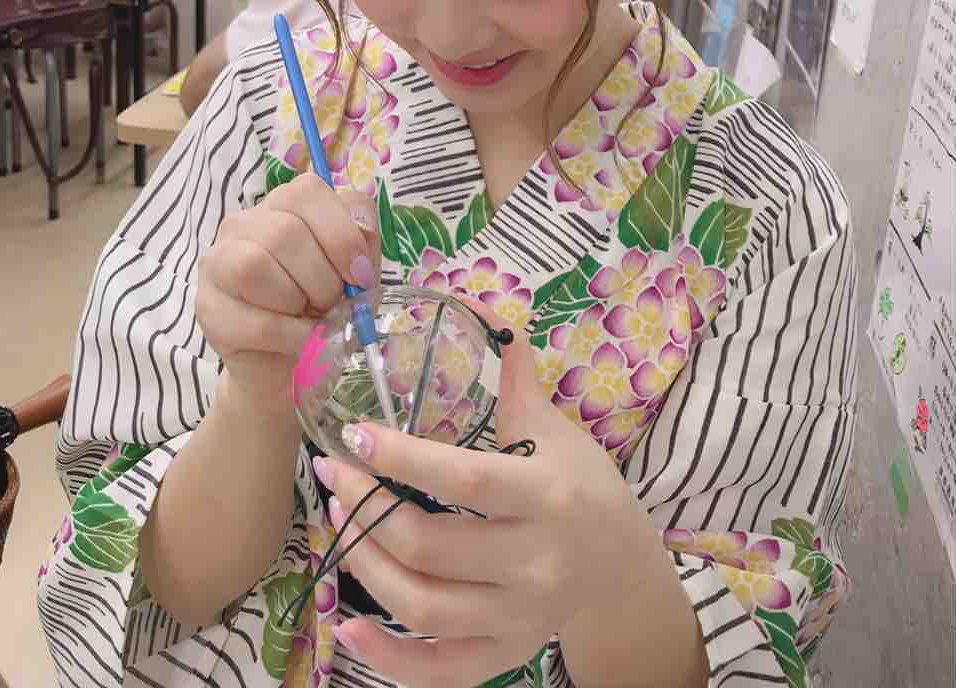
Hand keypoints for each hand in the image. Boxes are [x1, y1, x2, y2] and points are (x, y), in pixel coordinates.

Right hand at [196, 173, 378, 414]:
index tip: (359, 274)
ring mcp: (216, 264)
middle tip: (330, 303)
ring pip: (255, 265)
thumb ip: (363, 238)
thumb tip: (361, 225)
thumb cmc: (324, 308)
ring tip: (309, 316)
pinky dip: (292, 335)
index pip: (306, 192)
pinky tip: (301, 341)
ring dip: (298, 301)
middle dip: (322, 278)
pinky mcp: (208, 309)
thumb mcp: (358, 271)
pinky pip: (254, 318)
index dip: (340, 234)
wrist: (294, 367)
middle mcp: (242, 225)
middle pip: (284, 232)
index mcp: (282, 206)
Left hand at [317, 331, 653, 687]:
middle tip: (333, 471)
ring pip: (422, 605)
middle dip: (367, 507)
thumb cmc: (581, 483)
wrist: (622, 565)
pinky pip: (438, 670)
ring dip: (364, 562)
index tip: (355, 435)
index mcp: (546, 498)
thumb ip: (516, 375)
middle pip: (430, 546)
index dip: (404, 461)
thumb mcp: (555, 429)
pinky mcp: (505, 654)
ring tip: (336, 517)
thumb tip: (481, 305)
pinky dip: (388, 656)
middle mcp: (535, 563)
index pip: (465, 482)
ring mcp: (518, 617)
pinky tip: (348, 625)